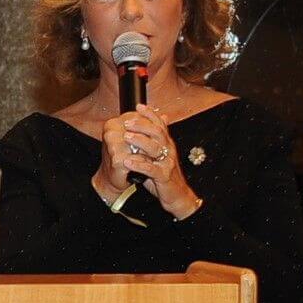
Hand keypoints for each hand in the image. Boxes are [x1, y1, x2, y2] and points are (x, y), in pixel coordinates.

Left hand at [100, 103, 198, 218]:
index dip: (150, 114)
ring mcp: (167, 162)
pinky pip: (151, 169)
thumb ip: (152, 142)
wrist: (177, 196)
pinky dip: (139, 164)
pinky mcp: (164, 176)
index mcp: (167, 143)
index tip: (138, 106)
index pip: (160, 124)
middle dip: (142, 125)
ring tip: (126, 137)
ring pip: (155, 148)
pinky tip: (128, 161)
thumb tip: (146, 127)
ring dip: (140, 141)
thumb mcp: (158, 155)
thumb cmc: (163, 174)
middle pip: (158, 132)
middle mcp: (169, 150)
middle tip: (127, 122)